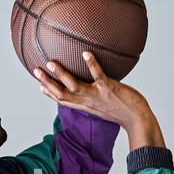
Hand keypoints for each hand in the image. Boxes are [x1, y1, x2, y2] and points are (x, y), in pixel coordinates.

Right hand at [34, 51, 165, 149]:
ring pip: (74, 86)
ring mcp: (97, 95)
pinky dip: (92, 64)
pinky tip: (86, 52)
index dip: (50, 93)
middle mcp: (87, 101)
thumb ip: (95, 97)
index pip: (63, 101)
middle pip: (62, 93)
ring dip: (61, 75)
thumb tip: (94, 87)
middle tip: (36, 70)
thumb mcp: (104, 106)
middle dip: (47, 82)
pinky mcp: (109, 88)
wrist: (138, 120)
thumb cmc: (123, 111)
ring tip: (51, 63)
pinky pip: (98, 75)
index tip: (39, 85)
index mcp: (85, 106)